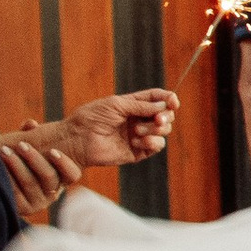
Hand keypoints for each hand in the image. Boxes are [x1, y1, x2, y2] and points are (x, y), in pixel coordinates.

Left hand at [0, 130, 80, 216]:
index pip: (72, 175)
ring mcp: (39, 202)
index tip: (52, 151)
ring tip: (4, 152)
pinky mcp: (24, 209)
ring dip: (17, 166)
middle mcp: (53, 192)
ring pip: (31, 183)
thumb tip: (30, 124)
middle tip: (21, 145)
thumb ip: (31, 134)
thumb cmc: (21, 159)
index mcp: (61, 177)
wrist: (4, 181)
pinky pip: (16, 194)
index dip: (64, 164)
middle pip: (49, 177)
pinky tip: (0, 168)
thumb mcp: (29, 146)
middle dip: (34, 159)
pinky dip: (8, 179)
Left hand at [46, 88, 175, 165]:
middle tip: (157, 119)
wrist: (77, 140)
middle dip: (165, 116)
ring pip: (164, 130)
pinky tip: (138, 140)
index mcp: (133, 105)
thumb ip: (142, 105)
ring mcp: (139, 135)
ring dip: (155, 129)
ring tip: (137, 131)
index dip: (169, 98)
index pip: (158, 98)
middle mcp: (138, 119)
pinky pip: (157, 146)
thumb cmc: (91, 118)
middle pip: (165, 114)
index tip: (173, 102)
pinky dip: (152, 142)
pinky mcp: (138, 151)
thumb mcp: (117, 105)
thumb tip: (164, 105)